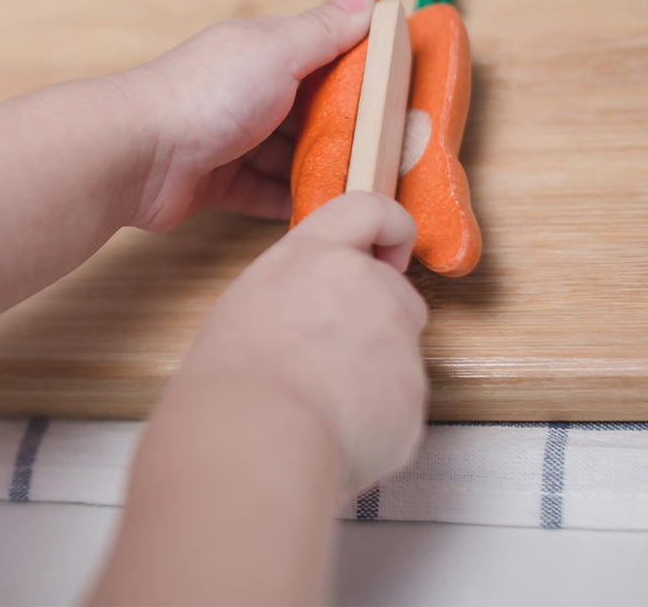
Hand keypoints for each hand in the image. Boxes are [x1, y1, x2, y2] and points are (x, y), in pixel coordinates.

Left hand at [122, 0, 375, 230]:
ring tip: (365, 186)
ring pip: (288, 154)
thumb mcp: (276, 52)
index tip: (402, 88)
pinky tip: (324, 208)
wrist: (137, 154)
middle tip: (393, 150)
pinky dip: (290, 199)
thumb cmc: (207, 94)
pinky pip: (263, 191)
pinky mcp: (218, 181)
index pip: (321, 52)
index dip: (359, 67)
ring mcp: (231, 138)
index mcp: (261, 51)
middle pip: (307, 109)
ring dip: (321, 167)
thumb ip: (322, 31)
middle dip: (345, 127)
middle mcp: (246, 91)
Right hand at [169, 191, 427, 495]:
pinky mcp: (414, 392)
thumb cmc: (233, 379)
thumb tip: (316, 315)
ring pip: (400, 355)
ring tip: (320, 406)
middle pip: (397, 294)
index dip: (390, 227)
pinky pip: (402, 406)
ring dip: (374, 376)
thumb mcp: (252, 304)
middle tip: (330, 361)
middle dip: (377, 325)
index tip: (391, 249)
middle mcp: (365, 283)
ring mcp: (397, 337)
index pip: (369, 209)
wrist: (254, 437)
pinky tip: (335, 432)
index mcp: (315, 254)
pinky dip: (379, 421)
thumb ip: (301, 293)